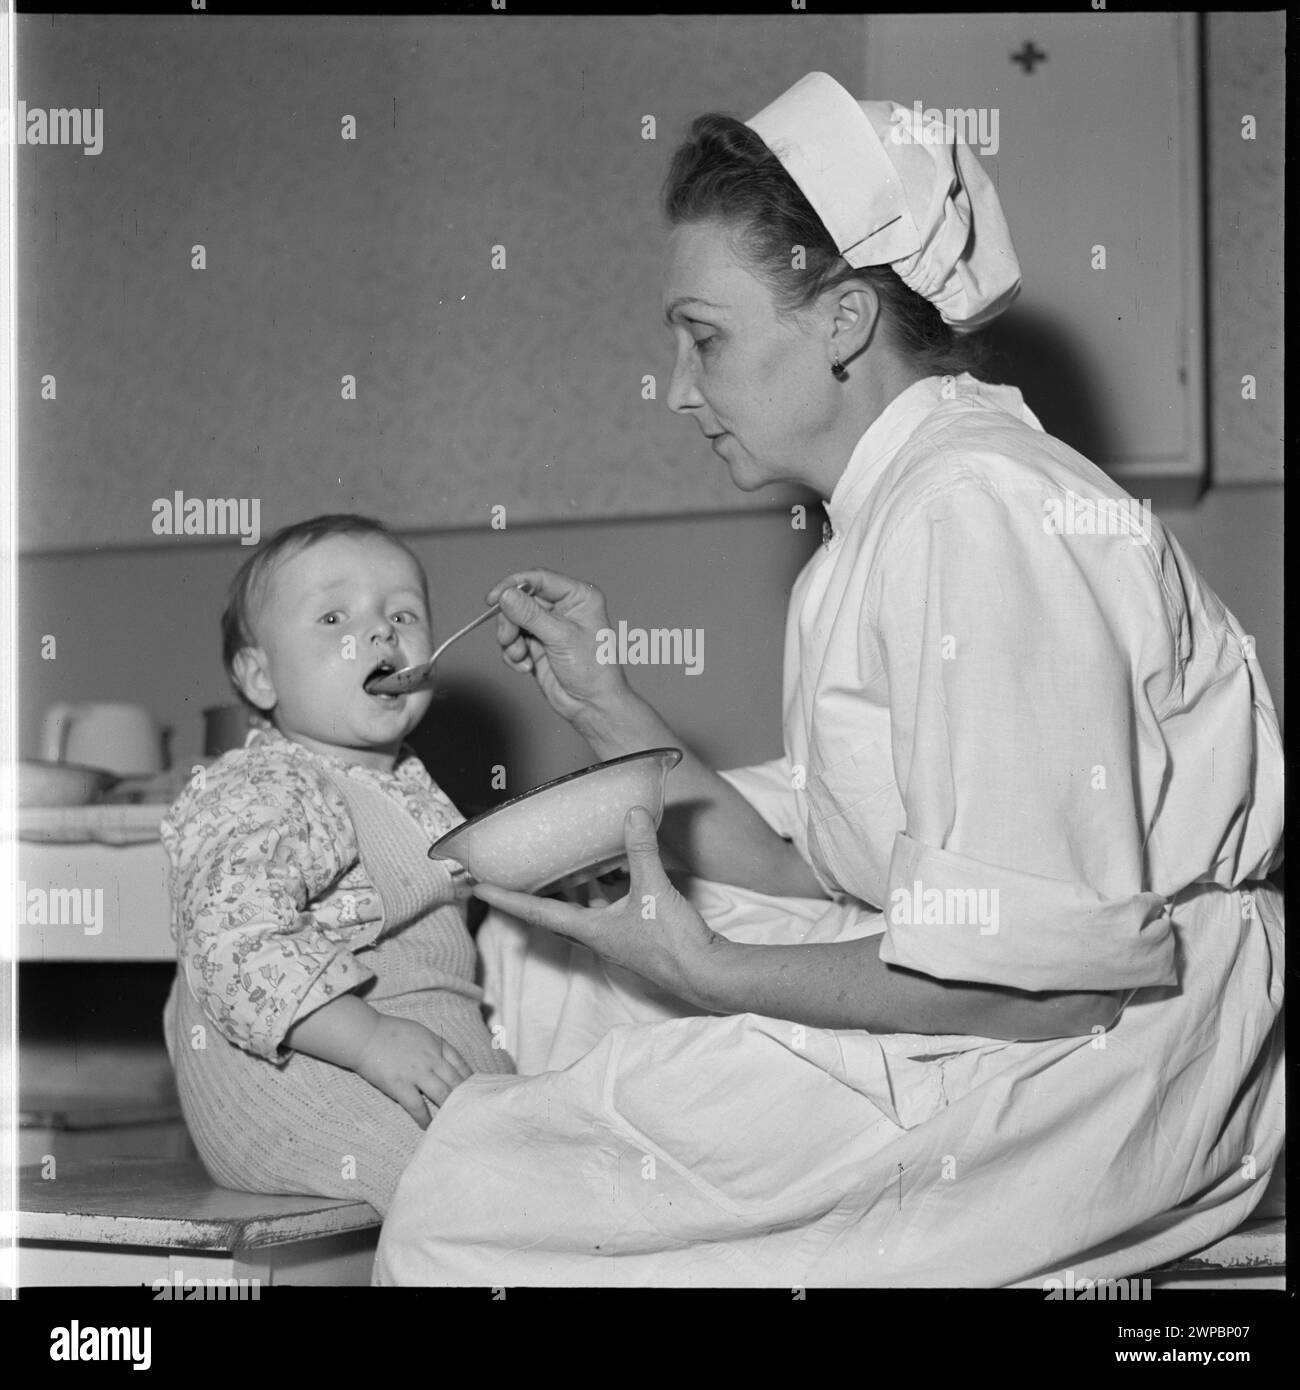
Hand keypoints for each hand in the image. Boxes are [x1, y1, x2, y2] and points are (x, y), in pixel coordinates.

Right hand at [353, 1015, 472, 1127]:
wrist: (365, 1035)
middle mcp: (431, 1059)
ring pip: (442, 1095)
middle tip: (472, 1112)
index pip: (462, 1065)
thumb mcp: (421, 1033)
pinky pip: (417, 1106)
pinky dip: (425, 1118)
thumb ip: (435, 1047)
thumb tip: (447, 1062)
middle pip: (457, 1082)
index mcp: (437, 1045)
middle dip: (466, 1098)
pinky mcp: (400, 1085)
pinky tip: (428, 1126)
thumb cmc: (391, 1032)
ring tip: (454, 1121)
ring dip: (450, 1109)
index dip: (471, 1080)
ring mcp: (417, 1073)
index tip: (476, 1091)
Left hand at [472, 806, 725, 1004]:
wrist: (707, 974)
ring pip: (582, 911)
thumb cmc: (675, 943)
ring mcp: (616, 938)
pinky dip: (601, 891)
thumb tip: (632, 813)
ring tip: (557, 864)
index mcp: (591, 931)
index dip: (506, 899)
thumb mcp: (654, 890)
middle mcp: (597, 937)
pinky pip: (607, 909)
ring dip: (568, 890)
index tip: (478, 888)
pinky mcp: (636, 935)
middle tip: (511, 874)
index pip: (537, 912)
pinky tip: (611, 873)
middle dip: (531, 894)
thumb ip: (641, 850)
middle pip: (553, 913)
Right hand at [486, 568, 631, 729]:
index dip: (513, 584)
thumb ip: (531, 615)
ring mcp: (549, 626)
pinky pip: (513, 640)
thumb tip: (507, 595)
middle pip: (521, 599)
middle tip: (509, 638)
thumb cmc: (593, 671)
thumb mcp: (561, 637)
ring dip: (511, 640)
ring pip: (513, 620)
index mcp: (579, 596)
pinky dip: (514, 653)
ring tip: (522, 656)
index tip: (494, 598)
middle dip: (511, 620)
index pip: (539, 578)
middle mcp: (563, 607)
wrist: (592, 705)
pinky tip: (526, 666)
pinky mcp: (537, 644)